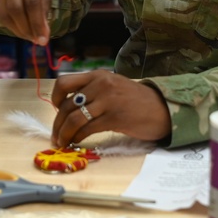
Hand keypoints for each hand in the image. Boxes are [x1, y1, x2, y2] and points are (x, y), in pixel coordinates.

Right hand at [0, 0, 53, 45]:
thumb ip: (45, 10)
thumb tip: (42, 34)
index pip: (32, 1)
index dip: (37, 23)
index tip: (43, 40)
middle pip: (15, 8)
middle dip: (26, 28)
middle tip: (35, 40)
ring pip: (5, 13)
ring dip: (17, 30)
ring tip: (29, 37)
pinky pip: (0, 13)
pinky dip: (10, 25)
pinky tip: (21, 29)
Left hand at [50, 71, 170, 147]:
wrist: (163, 109)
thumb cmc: (137, 101)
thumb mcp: (113, 87)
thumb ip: (93, 91)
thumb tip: (69, 108)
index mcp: (98, 75)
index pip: (64, 82)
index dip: (55, 98)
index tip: (57, 111)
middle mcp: (101, 85)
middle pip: (66, 105)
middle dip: (58, 123)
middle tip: (57, 135)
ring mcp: (108, 100)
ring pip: (74, 118)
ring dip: (64, 134)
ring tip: (63, 142)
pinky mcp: (114, 117)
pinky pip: (87, 129)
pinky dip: (77, 138)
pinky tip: (77, 142)